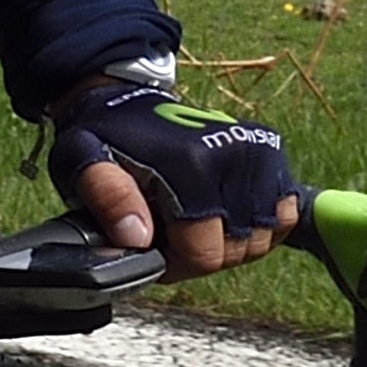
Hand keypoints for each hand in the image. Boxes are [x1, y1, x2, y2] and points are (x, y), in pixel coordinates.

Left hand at [49, 77, 300, 276]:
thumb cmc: (106, 138)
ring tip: (194, 223)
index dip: (176, 264)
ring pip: (262, 239)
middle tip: (170, 233)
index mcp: (192, 163)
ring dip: (228, 242)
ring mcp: (258, 150)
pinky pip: (282, 214)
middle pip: (235, 251)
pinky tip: (225, 214)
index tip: (154, 247)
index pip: (205, 254)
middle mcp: (235, 154)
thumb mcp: (84, 162)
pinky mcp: (270, 149)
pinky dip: (258, 224)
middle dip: (199, 254)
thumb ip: (107, 199)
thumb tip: (138, 237)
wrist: (129, 102)